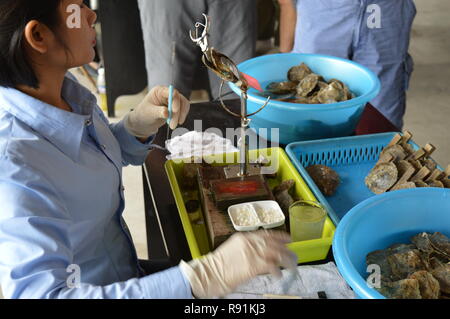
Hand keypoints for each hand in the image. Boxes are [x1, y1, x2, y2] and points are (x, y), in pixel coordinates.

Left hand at [124, 86, 189, 137]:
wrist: (144, 121)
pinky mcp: (176, 107)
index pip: (171, 92)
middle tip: (173, 124)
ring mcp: (172, 100)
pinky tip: (177, 123)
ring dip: (180, 115)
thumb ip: (158, 112)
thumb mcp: (149, 113)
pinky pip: (183, 110)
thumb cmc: (144, 114)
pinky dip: (182, 116)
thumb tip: (167, 113)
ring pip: (183, 104)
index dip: (174, 100)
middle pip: (179, 99)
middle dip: (177, 112)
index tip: (174, 110)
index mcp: (159, 91)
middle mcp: (167, 94)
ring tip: (172, 125)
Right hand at [179, 230, 297, 297]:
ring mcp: (252, 253)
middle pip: (274, 243)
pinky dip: (277, 271)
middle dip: (286, 249)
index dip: (280, 236)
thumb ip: (247, 248)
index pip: (267, 233)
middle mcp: (250, 242)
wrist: (209, 273)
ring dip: (286, 260)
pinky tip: (278, 275)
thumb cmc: (218, 265)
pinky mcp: (253, 266)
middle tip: (293, 255)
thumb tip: (261, 252)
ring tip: (291, 266)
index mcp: (244, 237)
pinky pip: (271, 267)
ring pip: (276, 253)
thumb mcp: (233, 249)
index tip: (288, 239)